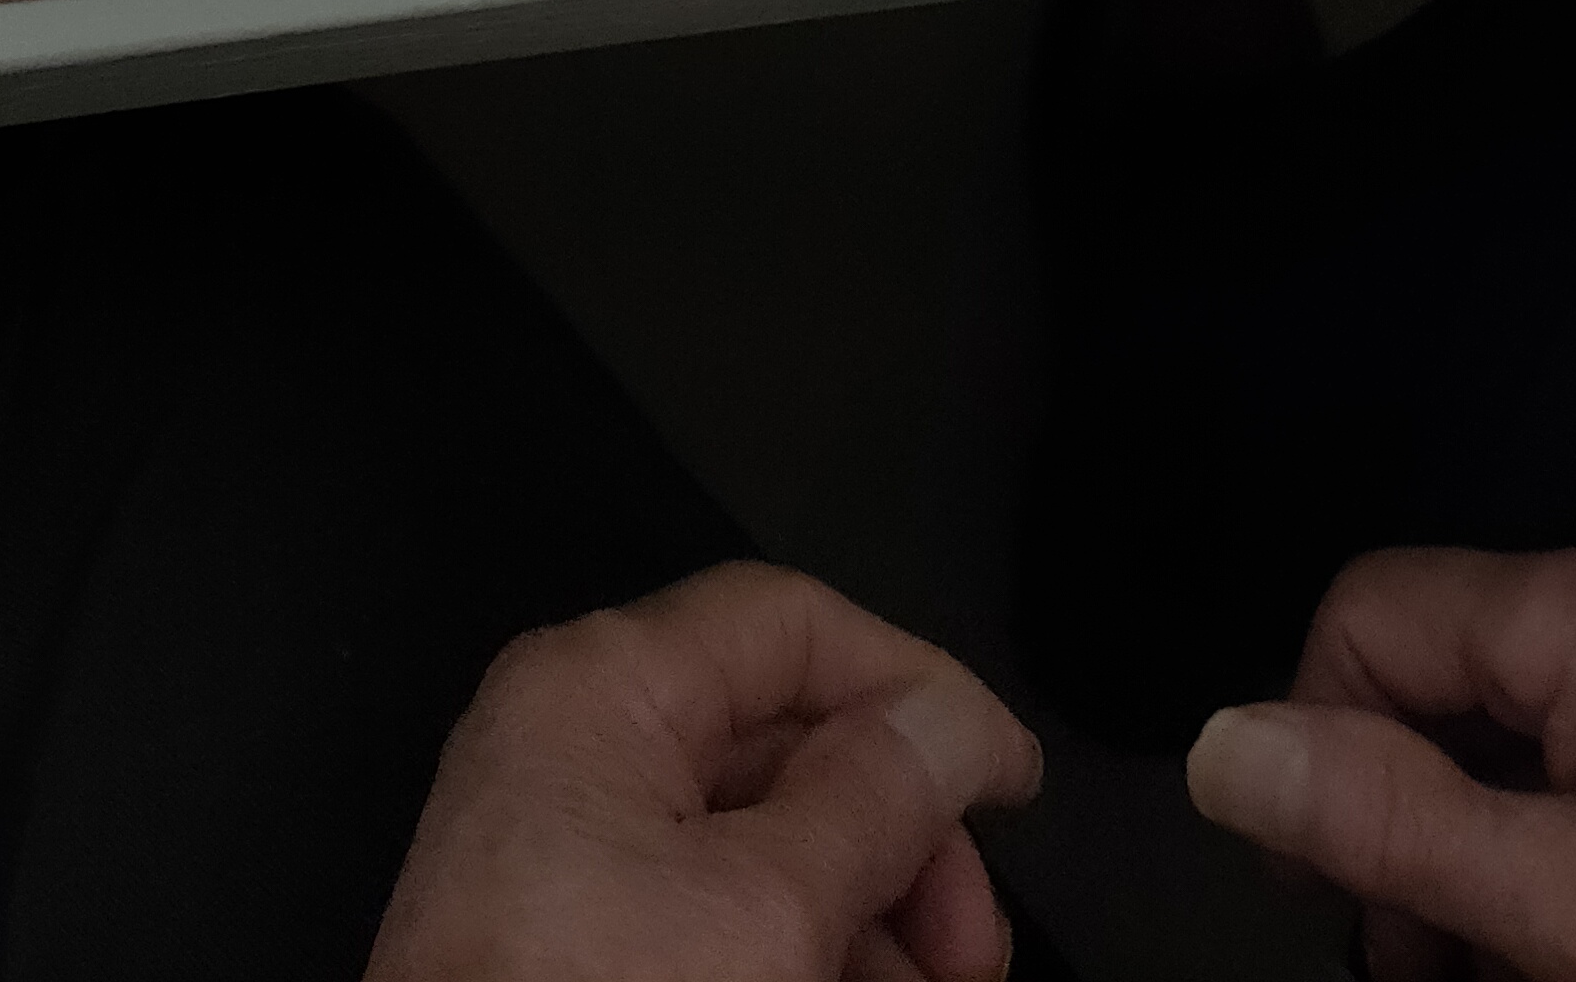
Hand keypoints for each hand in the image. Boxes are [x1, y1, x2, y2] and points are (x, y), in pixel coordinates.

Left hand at [364, 560, 1041, 981]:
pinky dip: (798, 949)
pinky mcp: (574, 944)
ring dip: (866, 911)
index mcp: (599, 689)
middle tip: (971, 948)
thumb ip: (876, 799)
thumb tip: (949, 721)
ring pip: (759, 842)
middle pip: (786, 742)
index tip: (1008, 776)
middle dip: (902, 838)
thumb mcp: (768, 909)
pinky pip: (711, 912)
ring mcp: (567, 851)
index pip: (791, 625)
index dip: (917, 687)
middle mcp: (573, 747)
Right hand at [1187, 540, 1575, 981]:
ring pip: (1520, 720)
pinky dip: (1563, 833)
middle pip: (1444, 667)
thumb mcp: (1571, 909)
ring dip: (1481, 839)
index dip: (1317, 745)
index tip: (1323, 876)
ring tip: (1496, 965)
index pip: (1368, 616)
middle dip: (1406, 812)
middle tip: (1415, 952)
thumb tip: (1231, 749)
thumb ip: (1389, 820)